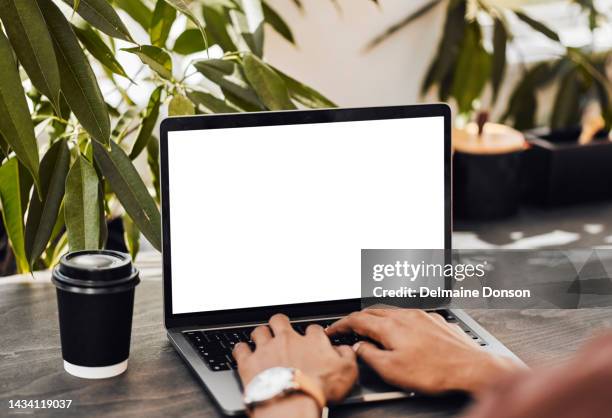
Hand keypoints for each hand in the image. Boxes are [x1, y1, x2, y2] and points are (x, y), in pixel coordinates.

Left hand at [233, 314, 357, 416]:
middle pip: (280, 321)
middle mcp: (287, 340)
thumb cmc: (318, 389)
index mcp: (311, 341)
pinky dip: (241, 350)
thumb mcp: (347, 373)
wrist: (292, 403)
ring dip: (260, 335)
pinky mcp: (249, 362)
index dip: (312, 334)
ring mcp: (267, 349)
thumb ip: (347, 356)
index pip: (312, 329)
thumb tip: (346, 349)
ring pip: (259, 332)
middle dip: (280, 324)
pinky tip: (243, 352)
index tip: (312, 341)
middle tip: (281, 331)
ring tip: (261, 340)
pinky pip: (240, 349)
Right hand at [326, 309, 520, 394]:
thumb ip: (371, 356)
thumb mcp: (393, 370)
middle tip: (348, 330)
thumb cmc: (437, 371)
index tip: (334, 330)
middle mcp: (406, 315)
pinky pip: (409, 316)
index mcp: (391, 326)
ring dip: (377, 320)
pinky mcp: (436, 321)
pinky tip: (401, 332)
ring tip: (371, 331)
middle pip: (373, 312)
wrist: (472, 368)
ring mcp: (422, 316)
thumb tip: (360, 348)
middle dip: (357, 320)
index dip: (342, 325)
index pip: (358, 319)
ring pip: (391, 312)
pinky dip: (396, 322)